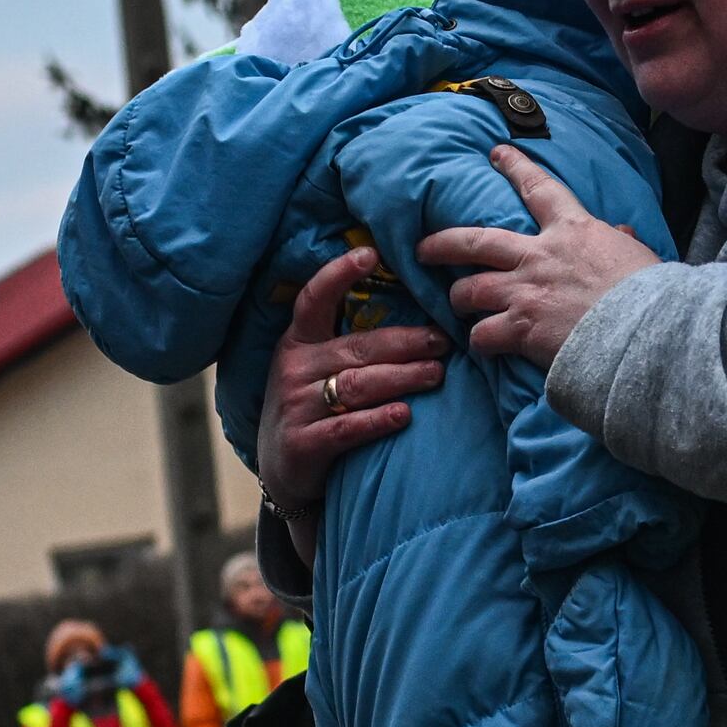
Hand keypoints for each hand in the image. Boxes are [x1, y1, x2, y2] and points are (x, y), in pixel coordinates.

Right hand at [261, 245, 448, 530]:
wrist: (284, 473)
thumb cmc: (314, 411)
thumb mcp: (318, 370)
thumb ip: (350, 342)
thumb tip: (412, 317)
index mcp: (298, 343)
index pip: (314, 300)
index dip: (338, 274)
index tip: (370, 253)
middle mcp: (294, 369)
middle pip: (358, 347)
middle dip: (405, 342)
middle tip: (442, 342)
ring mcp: (296, 407)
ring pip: (358, 385)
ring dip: (402, 378)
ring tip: (436, 375)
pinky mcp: (303, 444)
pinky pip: (347, 427)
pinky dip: (378, 420)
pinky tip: (405, 414)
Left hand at [419, 149, 656, 369]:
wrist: (646, 330)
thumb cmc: (649, 293)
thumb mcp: (639, 254)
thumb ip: (621, 241)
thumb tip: (622, 232)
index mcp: (572, 230)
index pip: (538, 188)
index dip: (515, 167)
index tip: (496, 153)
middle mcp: (539, 256)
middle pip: (476, 241)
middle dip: (443, 244)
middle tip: (423, 248)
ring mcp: (525, 292)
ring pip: (469, 290)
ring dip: (459, 298)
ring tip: (455, 305)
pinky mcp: (521, 328)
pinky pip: (483, 334)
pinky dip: (480, 341)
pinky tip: (483, 346)